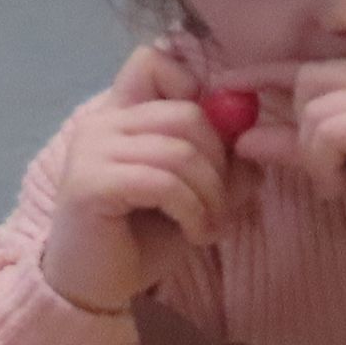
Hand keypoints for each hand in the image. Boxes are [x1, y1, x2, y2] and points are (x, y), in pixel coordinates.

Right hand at [38, 43, 233, 313]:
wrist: (100, 282)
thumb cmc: (146, 235)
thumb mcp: (199, 193)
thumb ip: (224, 161)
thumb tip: (256, 137)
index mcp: (124, 114)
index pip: (154, 62)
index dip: (198, 92)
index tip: (216, 143)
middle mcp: (102, 123)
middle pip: (188, 113)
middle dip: (221, 164)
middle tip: (221, 205)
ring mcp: (91, 150)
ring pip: (181, 151)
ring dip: (211, 196)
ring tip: (208, 225)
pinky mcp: (89, 183)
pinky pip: (164, 182)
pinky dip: (193, 211)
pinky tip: (195, 234)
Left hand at [229, 60, 345, 234]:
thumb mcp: (338, 167)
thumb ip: (296, 146)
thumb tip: (244, 138)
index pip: (313, 68)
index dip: (267, 74)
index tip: (226, 83)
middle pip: (310, 82)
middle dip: (300, 127)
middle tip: (321, 167)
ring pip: (315, 111)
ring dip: (313, 154)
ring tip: (336, 182)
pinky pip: (330, 132)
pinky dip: (324, 163)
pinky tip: (342, 186)